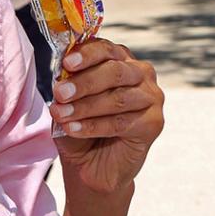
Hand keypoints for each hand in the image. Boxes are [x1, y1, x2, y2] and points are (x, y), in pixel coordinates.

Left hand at [49, 37, 163, 196]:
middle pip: (115, 71)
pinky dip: (94, 126)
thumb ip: (68, 86)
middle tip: (60, 93)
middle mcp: (140, 73)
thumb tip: (62, 78)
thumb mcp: (68, 103)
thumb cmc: (80, 128)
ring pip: (118, 98)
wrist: (91, 167)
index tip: (67, 63)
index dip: (87, 54)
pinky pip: (122, 122)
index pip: (106, 49)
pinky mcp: (154, 123)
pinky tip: (74, 129)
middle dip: (84, 82)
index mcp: (120, 60)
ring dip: (85, 107)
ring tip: (62, 115)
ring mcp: (151, 97)